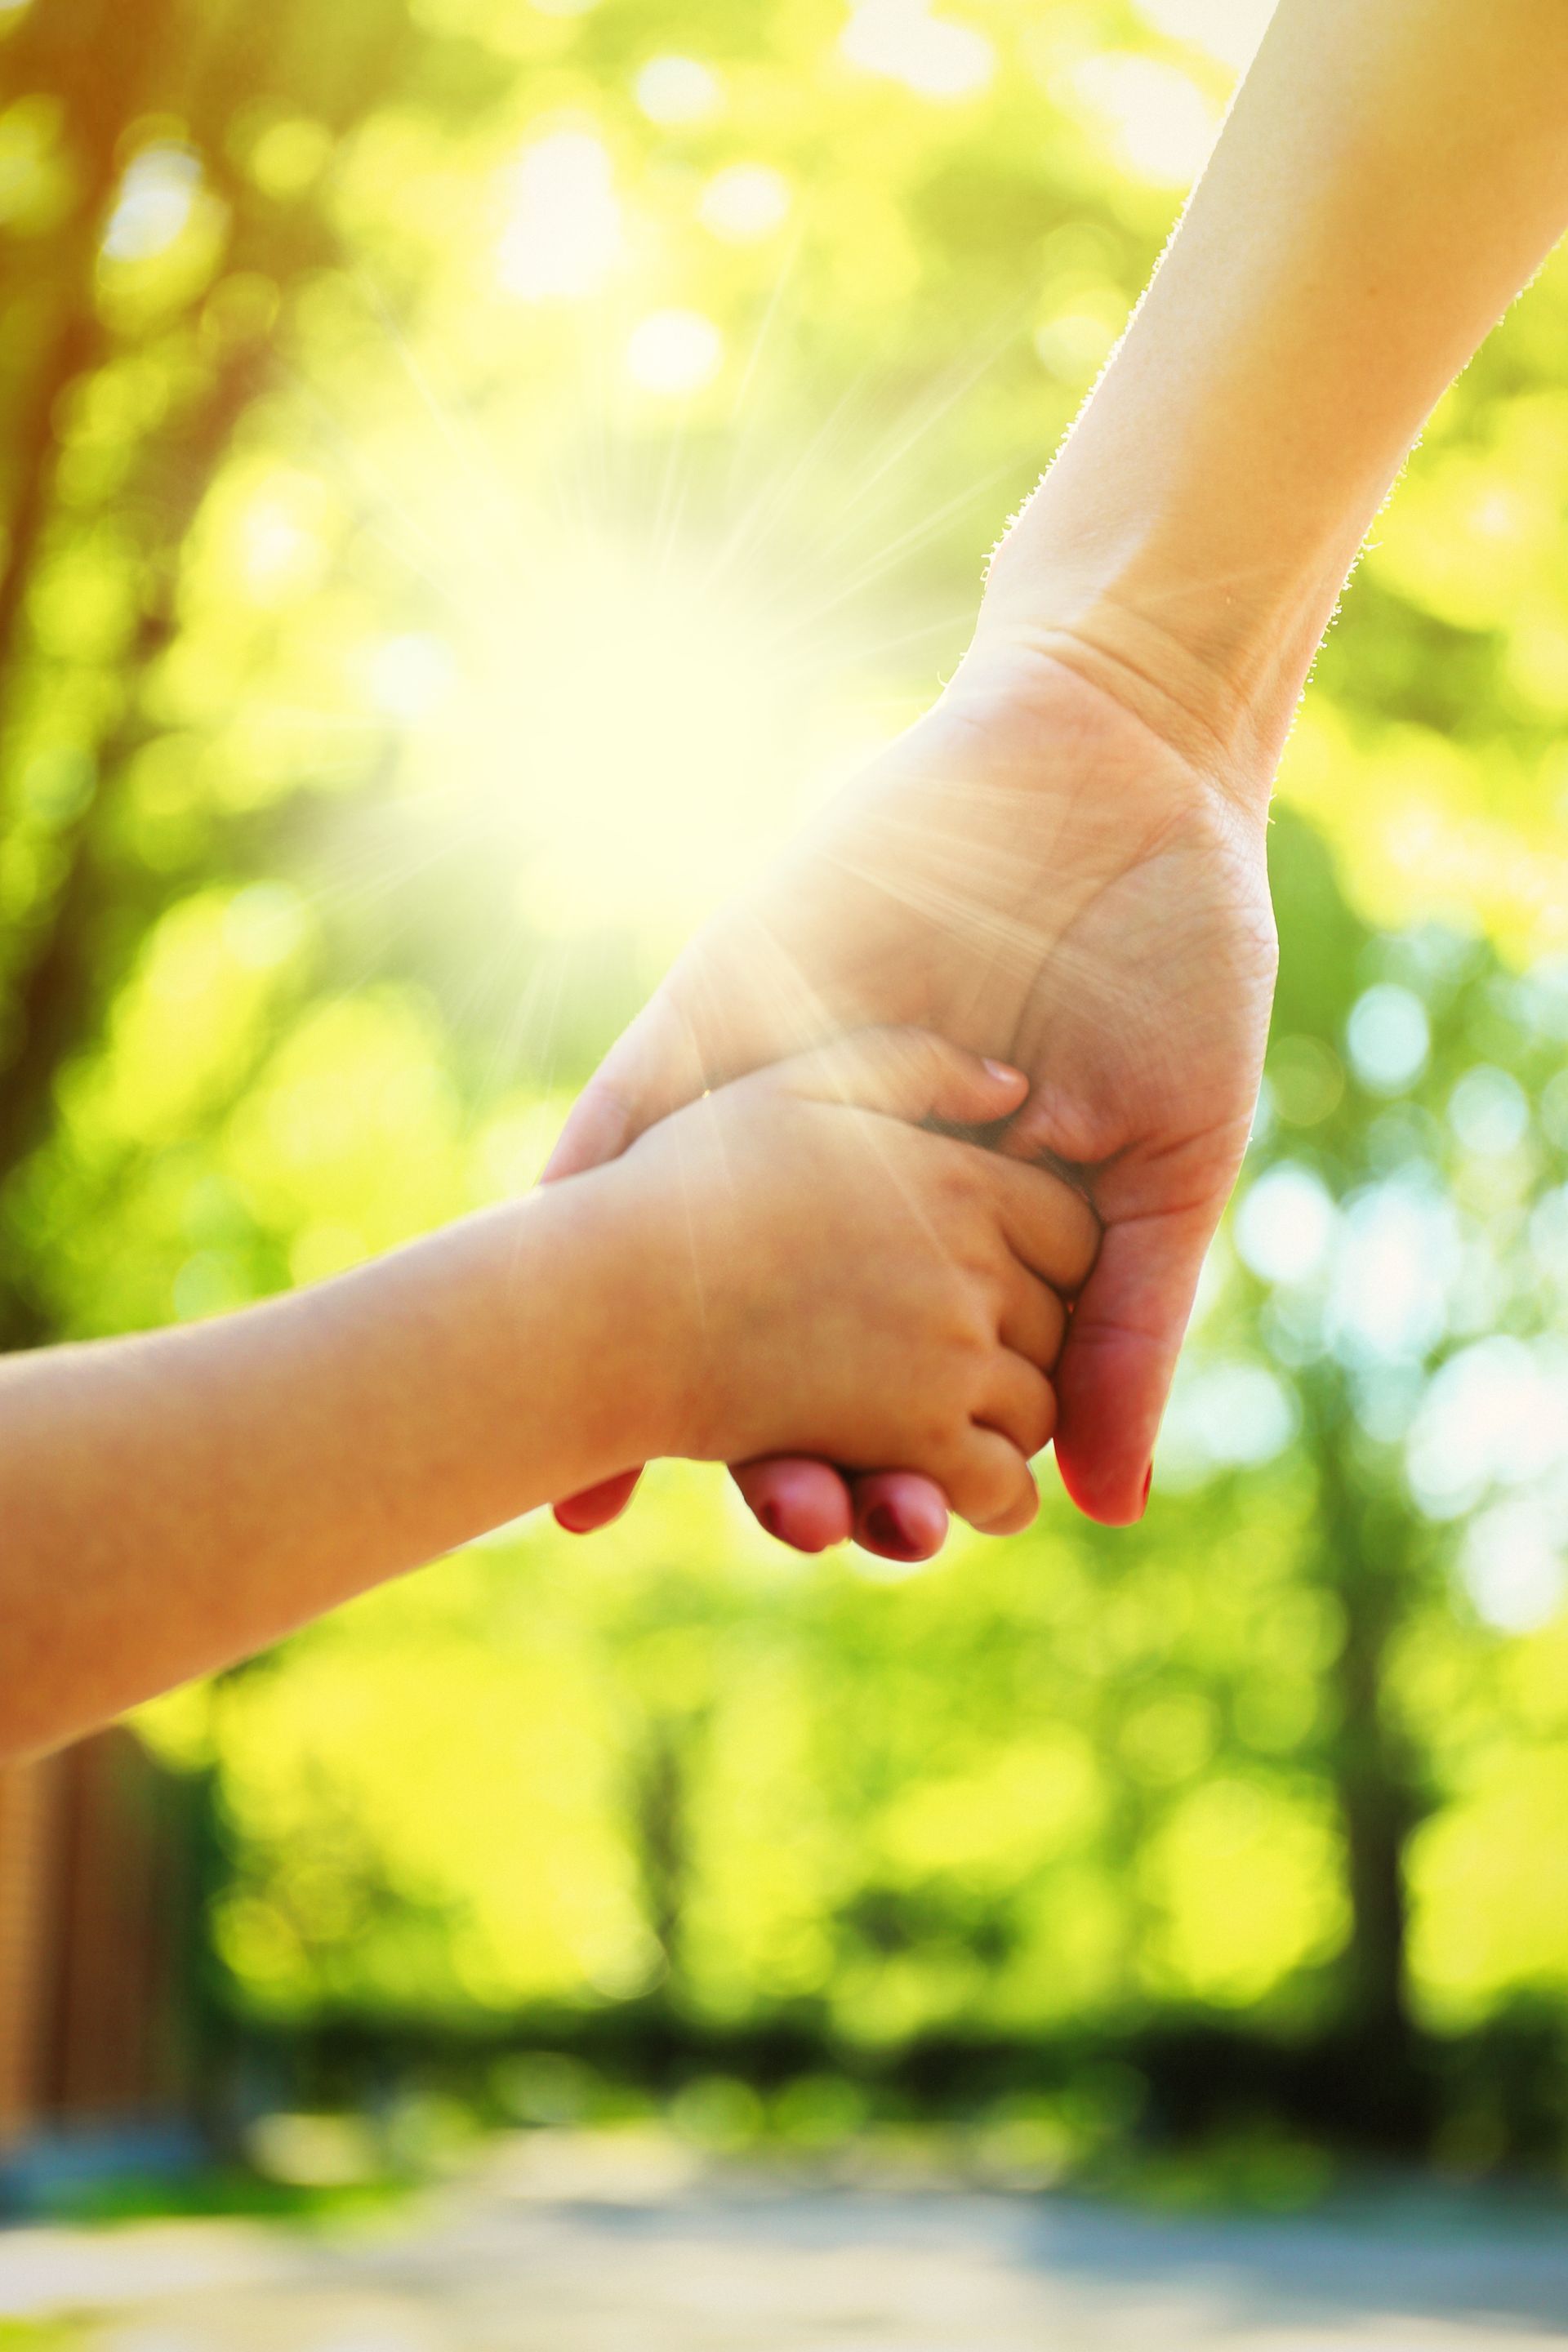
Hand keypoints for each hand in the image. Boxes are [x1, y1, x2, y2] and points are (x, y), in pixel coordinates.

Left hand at [547, 637, 1275, 1544]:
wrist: (1119, 765)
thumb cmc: (1176, 960)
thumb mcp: (1168, 1162)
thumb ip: (1129, 1329)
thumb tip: (1107, 1509)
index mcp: (958, 1238)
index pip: (904, 1390)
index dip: (895, 1471)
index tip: (902, 1533)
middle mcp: (847, 1194)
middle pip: (784, 1357)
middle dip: (779, 1447)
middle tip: (795, 1515)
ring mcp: (772, 1108)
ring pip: (685, 1271)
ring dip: (656, 1370)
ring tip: (640, 1474)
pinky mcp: (715, 1021)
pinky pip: (621, 1126)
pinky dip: (573, 1212)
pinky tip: (530, 1307)